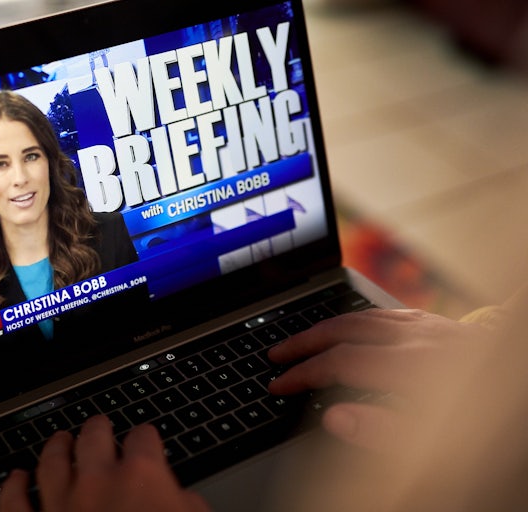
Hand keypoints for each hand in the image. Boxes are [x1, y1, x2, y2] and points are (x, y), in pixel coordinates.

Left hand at [0, 414, 210, 511]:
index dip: (146, 437)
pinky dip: (13, 487)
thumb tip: (183, 499)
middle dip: (99, 429)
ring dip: (56, 446)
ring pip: (52, 462)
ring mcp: (61, 505)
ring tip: (60, 439)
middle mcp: (97, 482)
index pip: (143, 438)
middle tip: (100, 425)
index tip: (146, 439)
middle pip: (94, 437)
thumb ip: (186, 505)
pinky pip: (15, 503)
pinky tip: (16, 478)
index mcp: (141, 476)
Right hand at [266, 308, 489, 452]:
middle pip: (344, 330)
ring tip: (300, 340)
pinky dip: (357, 318)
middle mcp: (419, 339)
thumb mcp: (438, 445)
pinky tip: (349, 327)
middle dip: (304, 342)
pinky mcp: (440, 325)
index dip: (302, 374)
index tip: (277, 384)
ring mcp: (430, 327)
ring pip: (363, 316)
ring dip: (325, 326)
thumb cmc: (489, 427)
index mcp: (415, 367)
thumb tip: (334, 417)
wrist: (526, 382)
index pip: (340, 364)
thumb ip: (382, 432)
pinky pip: (387, 312)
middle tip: (275, 355)